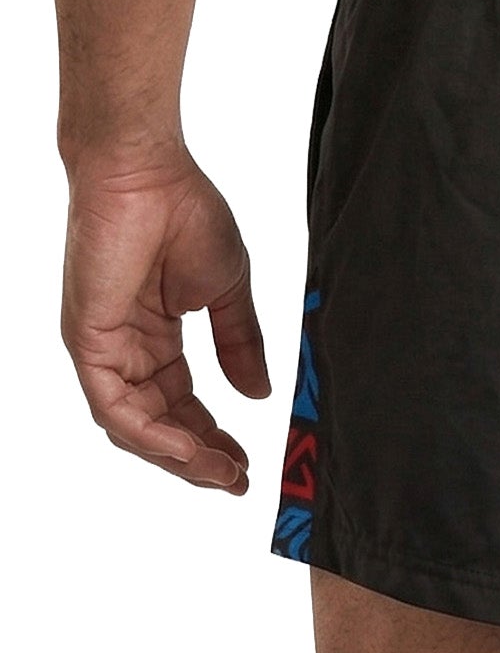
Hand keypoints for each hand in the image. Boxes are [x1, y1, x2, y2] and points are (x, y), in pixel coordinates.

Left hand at [60, 143, 270, 492]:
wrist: (149, 173)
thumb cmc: (185, 213)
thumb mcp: (228, 290)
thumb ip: (241, 343)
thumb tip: (259, 392)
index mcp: (154, 337)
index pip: (181, 403)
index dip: (214, 436)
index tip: (248, 461)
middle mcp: (124, 351)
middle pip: (157, 424)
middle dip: (198, 458)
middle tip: (238, 480)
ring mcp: (102, 349)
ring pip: (133, 426)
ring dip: (177, 456)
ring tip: (221, 471)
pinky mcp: (87, 341)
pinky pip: (113, 406)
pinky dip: (150, 433)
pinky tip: (187, 447)